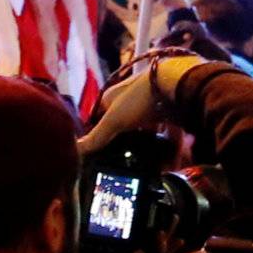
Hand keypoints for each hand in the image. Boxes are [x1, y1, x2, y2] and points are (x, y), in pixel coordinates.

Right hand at [78, 53, 201, 156]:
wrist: (177, 85)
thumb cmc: (140, 98)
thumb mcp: (114, 119)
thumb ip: (97, 136)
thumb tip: (75, 149)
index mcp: (112, 97)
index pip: (100, 119)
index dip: (98, 136)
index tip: (99, 156)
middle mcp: (130, 100)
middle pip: (123, 126)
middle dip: (125, 145)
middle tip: (124, 165)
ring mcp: (150, 105)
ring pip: (145, 132)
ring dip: (146, 148)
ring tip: (147, 167)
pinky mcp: (168, 113)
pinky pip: (164, 134)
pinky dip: (165, 148)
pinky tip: (166, 161)